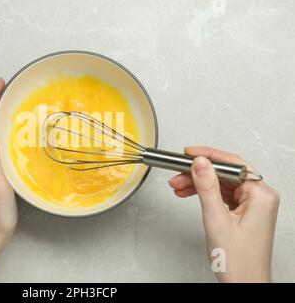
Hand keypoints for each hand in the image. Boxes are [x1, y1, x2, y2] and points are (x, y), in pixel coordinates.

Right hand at [168, 146, 278, 282]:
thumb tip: (200, 163)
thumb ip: (207, 188)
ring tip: (178, 186)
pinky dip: (204, 193)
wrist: (243, 284)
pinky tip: (188, 193)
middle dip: (198, 173)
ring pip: (221, 183)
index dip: (208, 156)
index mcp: (261, 195)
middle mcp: (260, 197)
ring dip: (198, 184)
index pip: (232, 164)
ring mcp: (253, 205)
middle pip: (225, 173)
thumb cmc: (238, 261)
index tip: (188, 153)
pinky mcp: (244, 211)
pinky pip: (222, 194)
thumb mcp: (216, 219)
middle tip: (177, 174)